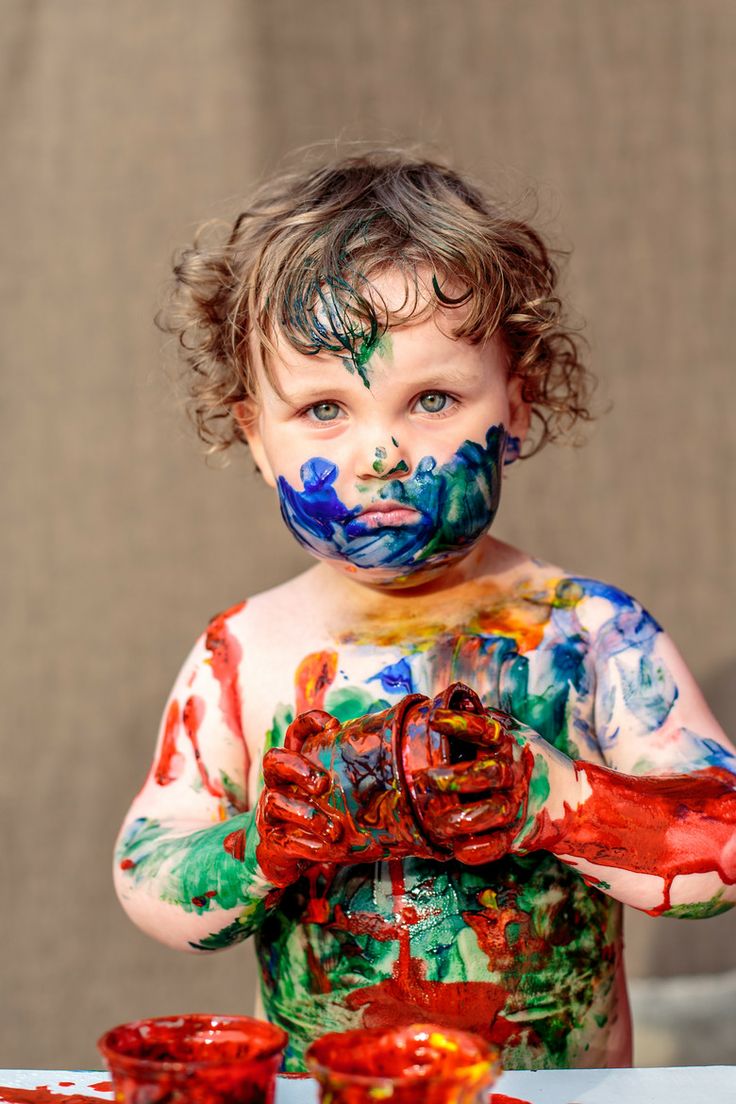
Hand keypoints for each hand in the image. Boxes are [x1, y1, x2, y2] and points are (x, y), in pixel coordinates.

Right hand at [255, 711, 356, 886]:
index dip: (309, 723)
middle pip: (273, 760)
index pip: (297, 733)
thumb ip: (354, 775)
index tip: (334, 724)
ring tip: (334, 830)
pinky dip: (307, 844)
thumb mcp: (339, 792)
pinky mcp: (271, 841)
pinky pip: (283, 840)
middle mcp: (278, 783)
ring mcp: (270, 812)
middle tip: (323, 783)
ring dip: (306, 815)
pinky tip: (327, 848)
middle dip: (297, 767)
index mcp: (297, 764)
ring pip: (274, 802)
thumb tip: (400, 757)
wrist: (296, 858)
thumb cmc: (325, 815)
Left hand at [415, 701, 534, 864]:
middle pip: (488, 774)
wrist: (568, 796)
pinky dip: (477, 850)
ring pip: (492, 811)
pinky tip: (456, 847)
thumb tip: (449, 701)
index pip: (486, 731)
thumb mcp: (509, 733)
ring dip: (461, 817)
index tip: (433, 719)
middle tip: (425, 778)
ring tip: (433, 820)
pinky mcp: (516, 834)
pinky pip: (497, 845)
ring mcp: (516, 804)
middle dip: (455, 778)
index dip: (460, 724)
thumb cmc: (521, 757)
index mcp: (508, 744)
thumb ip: (482, 722)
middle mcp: (514, 773)